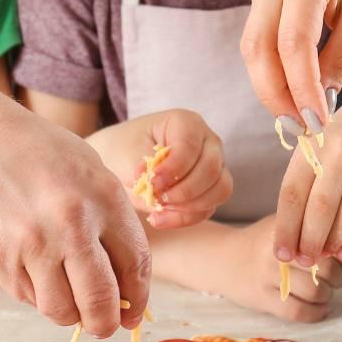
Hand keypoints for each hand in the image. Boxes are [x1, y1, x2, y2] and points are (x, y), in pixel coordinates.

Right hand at [0, 92, 150, 338]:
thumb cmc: (27, 147)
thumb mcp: (83, 165)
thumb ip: (107, 215)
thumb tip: (124, 278)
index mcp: (102, 196)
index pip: (136, 265)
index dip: (137, 298)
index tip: (131, 313)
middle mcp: (71, 222)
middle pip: (100, 301)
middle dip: (103, 323)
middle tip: (100, 325)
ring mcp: (31, 243)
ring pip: (59, 308)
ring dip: (64, 310)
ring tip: (58, 291)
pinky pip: (23, 294)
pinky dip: (29, 289)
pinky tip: (23, 263)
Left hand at [91, 109, 231, 228]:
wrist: (121, 161)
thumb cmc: (124, 150)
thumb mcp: (126, 154)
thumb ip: (145, 169)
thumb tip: (156, 188)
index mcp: (186, 123)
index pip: (190, 146)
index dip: (174, 169)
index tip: (152, 182)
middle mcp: (207, 142)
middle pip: (211, 169)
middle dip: (183, 190)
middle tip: (156, 198)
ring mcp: (214, 165)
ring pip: (220, 190)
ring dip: (189, 206)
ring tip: (158, 210)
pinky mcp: (210, 189)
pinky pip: (209, 207)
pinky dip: (186, 217)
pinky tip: (160, 218)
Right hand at [212, 216, 341, 321]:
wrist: (223, 259)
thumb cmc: (262, 242)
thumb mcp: (284, 224)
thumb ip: (315, 231)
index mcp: (285, 227)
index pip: (329, 242)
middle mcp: (276, 250)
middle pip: (326, 267)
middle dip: (341, 277)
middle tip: (338, 278)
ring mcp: (267, 276)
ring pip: (316, 291)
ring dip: (329, 295)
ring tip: (325, 292)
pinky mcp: (262, 299)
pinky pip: (299, 312)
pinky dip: (317, 313)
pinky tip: (320, 308)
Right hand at [240, 0, 341, 129]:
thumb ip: (341, 59)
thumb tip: (318, 102)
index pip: (293, 44)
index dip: (301, 88)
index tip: (317, 119)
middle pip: (258, 48)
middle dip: (275, 94)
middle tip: (299, 126)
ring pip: (251, 48)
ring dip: (269, 86)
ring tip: (295, 114)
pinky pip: (256, 40)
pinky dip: (270, 70)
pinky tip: (290, 90)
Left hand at [274, 98, 341, 266]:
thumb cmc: (334, 146)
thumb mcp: (312, 153)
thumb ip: (300, 189)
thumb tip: (289, 239)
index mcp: (313, 146)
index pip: (293, 193)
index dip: (285, 227)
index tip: (281, 253)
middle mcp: (341, 152)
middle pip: (321, 207)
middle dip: (310, 240)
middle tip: (303, 261)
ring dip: (333, 242)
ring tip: (322, 257)